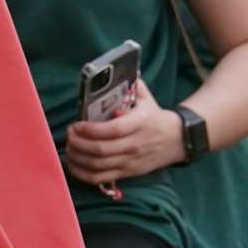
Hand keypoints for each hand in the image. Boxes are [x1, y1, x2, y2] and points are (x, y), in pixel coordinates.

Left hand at [65, 79, 184, 184]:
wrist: (179, 140)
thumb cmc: (155, 116)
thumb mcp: (146, 98)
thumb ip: (130, 84)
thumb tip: (116, 70)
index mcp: (138, 124)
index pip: (112, 130)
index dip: (90, 129)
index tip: (77, 124)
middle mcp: (134, 145)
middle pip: (101, 149)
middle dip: (78, 142)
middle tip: (68, 134)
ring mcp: (131, 161)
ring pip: (99, 165)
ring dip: (78, 157)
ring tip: (68, 147)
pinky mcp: (129, 172)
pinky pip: (102, 178)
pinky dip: (84, 174)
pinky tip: (73, 165)